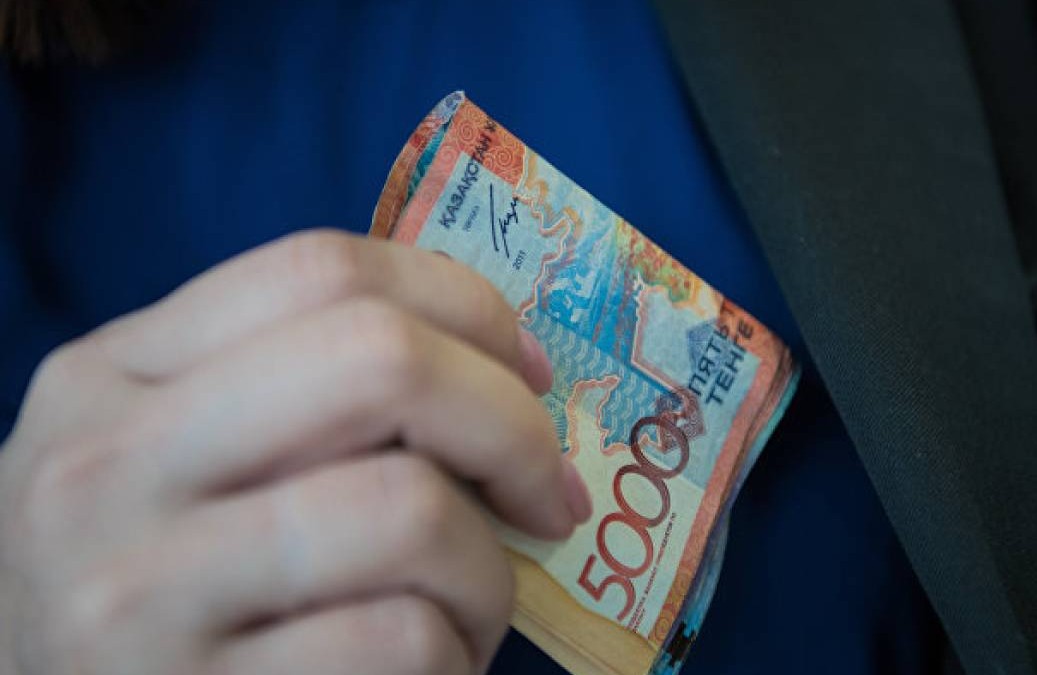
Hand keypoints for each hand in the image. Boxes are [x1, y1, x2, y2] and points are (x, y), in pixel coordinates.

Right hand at [0, 230, 590, 674]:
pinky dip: (456, 653)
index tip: (532, 378)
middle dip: (509, 422)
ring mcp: (134, 590)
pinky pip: (398, 638)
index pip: (324, 271)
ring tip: (475, 605)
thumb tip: (506, 374)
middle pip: (379, 360)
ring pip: (407, 508)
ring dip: (488, 567)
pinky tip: (433, 668)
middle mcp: (105, 464)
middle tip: (545, 493)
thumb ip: (294, 393)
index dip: (467, 309)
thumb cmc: (150, 583)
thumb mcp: (177, 458)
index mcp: (110, 372)